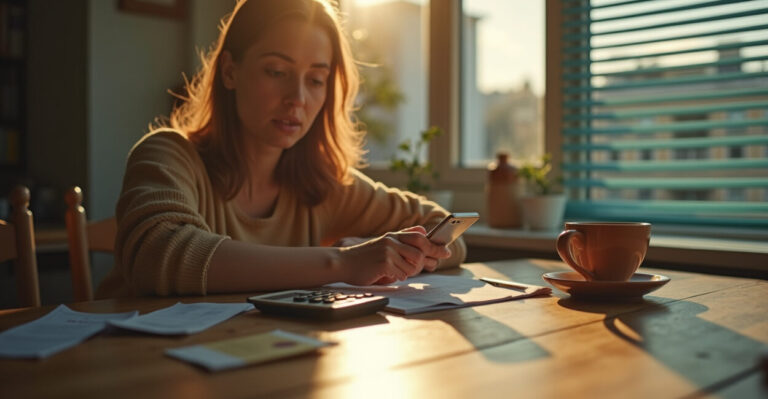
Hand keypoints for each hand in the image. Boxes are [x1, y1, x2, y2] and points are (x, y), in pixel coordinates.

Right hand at [337, 226, 451, 285]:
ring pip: (412, 266)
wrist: (342, 263)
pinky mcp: (384, 263)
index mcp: (392, 235)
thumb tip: (423, 231)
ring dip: (408, 272)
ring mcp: (388, 251)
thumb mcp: (384, 243)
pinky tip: (388, 275)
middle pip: (420, 252)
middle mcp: (391, 241)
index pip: (420, 237)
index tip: (446, 251)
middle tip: (430, 266)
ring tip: (397, 272)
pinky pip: (402, 274)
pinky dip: (397, 277)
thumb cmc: (364, 257)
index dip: (435, 245)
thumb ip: (403, 237)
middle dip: (425, 261)